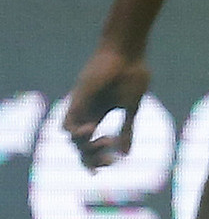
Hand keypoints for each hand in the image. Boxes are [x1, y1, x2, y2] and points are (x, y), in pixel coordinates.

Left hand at [64, 46, 150, 168]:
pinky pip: (66, 125)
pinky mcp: (76, 101)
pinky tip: (91, 131)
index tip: (110, 165)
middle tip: (108, 161)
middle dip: (93, 158)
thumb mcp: (131, 108)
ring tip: (106, 141)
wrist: (127, 53)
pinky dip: (77, 134)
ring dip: (87, 147)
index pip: (91, 143)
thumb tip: (126, 155)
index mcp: (99, 114)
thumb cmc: (132, 76)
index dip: (96, 158)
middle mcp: (86, 113)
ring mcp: (80, 108)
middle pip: (81, 146)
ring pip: (72, 139)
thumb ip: (127, 131)